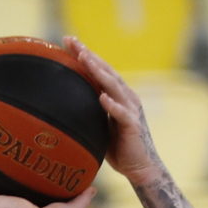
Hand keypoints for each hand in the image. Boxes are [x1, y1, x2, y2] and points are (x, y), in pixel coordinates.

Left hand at [65, 37, 163, 188]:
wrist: (140, 167)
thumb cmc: (118, 146)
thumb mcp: (99, 123)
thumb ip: (90, 109)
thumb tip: (66, 102)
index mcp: (117, 94)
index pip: (99, 69)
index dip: (84, 54)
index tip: (67, 40)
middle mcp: (126, 96)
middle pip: (105, 70)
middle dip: (88, 55)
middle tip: (72, 41)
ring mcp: (130, 109)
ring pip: (114, 86)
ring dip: (99, 72)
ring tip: (85, 59)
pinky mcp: (133, 126)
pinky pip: (122, 114)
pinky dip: (112, 105)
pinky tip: (102, 97)